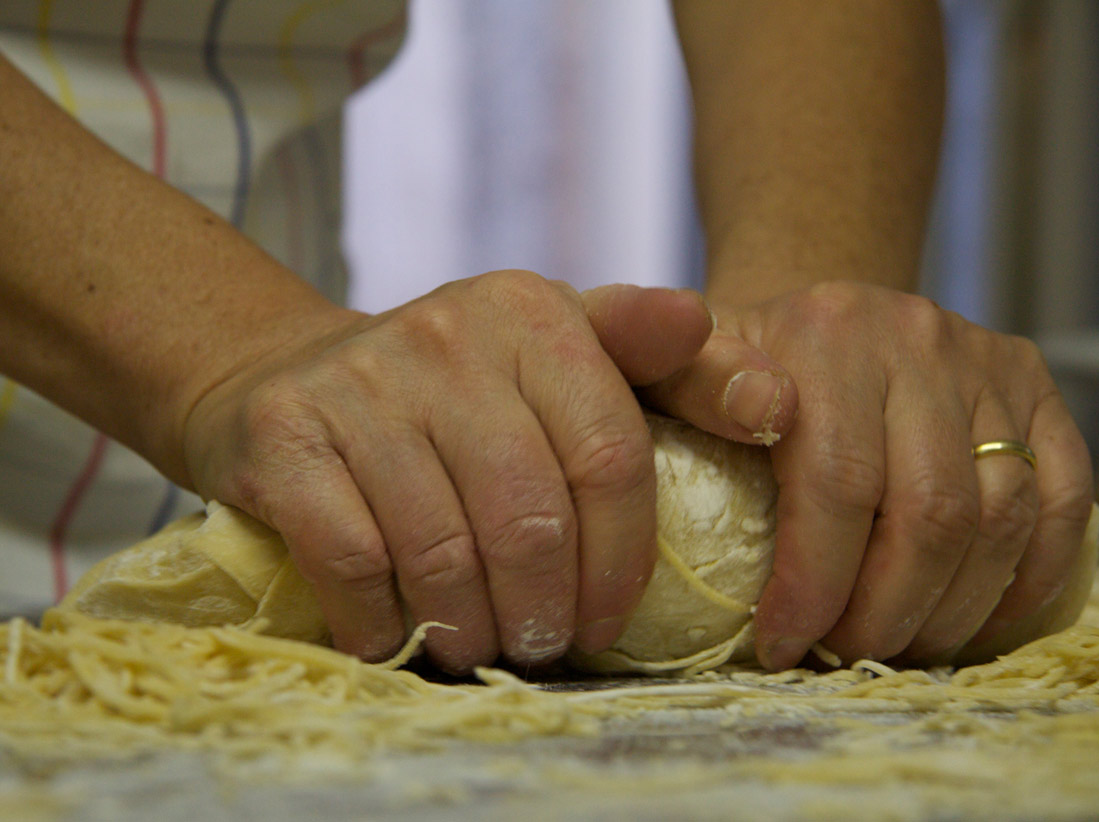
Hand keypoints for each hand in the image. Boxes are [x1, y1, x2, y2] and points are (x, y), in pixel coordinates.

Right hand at [179, 271, 712, 672]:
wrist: (292, 380)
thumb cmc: (459, 389)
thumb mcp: (565, 357)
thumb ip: (672, 373)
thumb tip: (777, 399)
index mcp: (536, 312)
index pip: (611, 456)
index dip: (622, 561)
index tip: (611, 620)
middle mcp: (449, 333)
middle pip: (530, 518)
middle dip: (547, 610)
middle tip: (545, 643)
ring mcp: (361, 383)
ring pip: (444, 551)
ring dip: (471, 627)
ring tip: (482, 647)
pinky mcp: (287, 436)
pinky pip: (356, 561)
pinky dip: (385, 621)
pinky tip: (398, 634)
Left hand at [642, 280, 1093, 667]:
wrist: (820, 318)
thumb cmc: (741, 367)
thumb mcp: (679, 363)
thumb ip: (680, 387)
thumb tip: (735, 419)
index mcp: (824, 334)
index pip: (837, 481)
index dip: (815, 583)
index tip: (783, 643)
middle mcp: (914, 339)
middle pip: (930, 513)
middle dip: (886, 611)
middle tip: (845, 652)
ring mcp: (983, 362)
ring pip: (1000, 515)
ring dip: (951, 607)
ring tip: (896, 643)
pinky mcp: (1032, 385)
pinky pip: (1064, 497)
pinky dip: (1028, 576)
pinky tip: (974, 615)